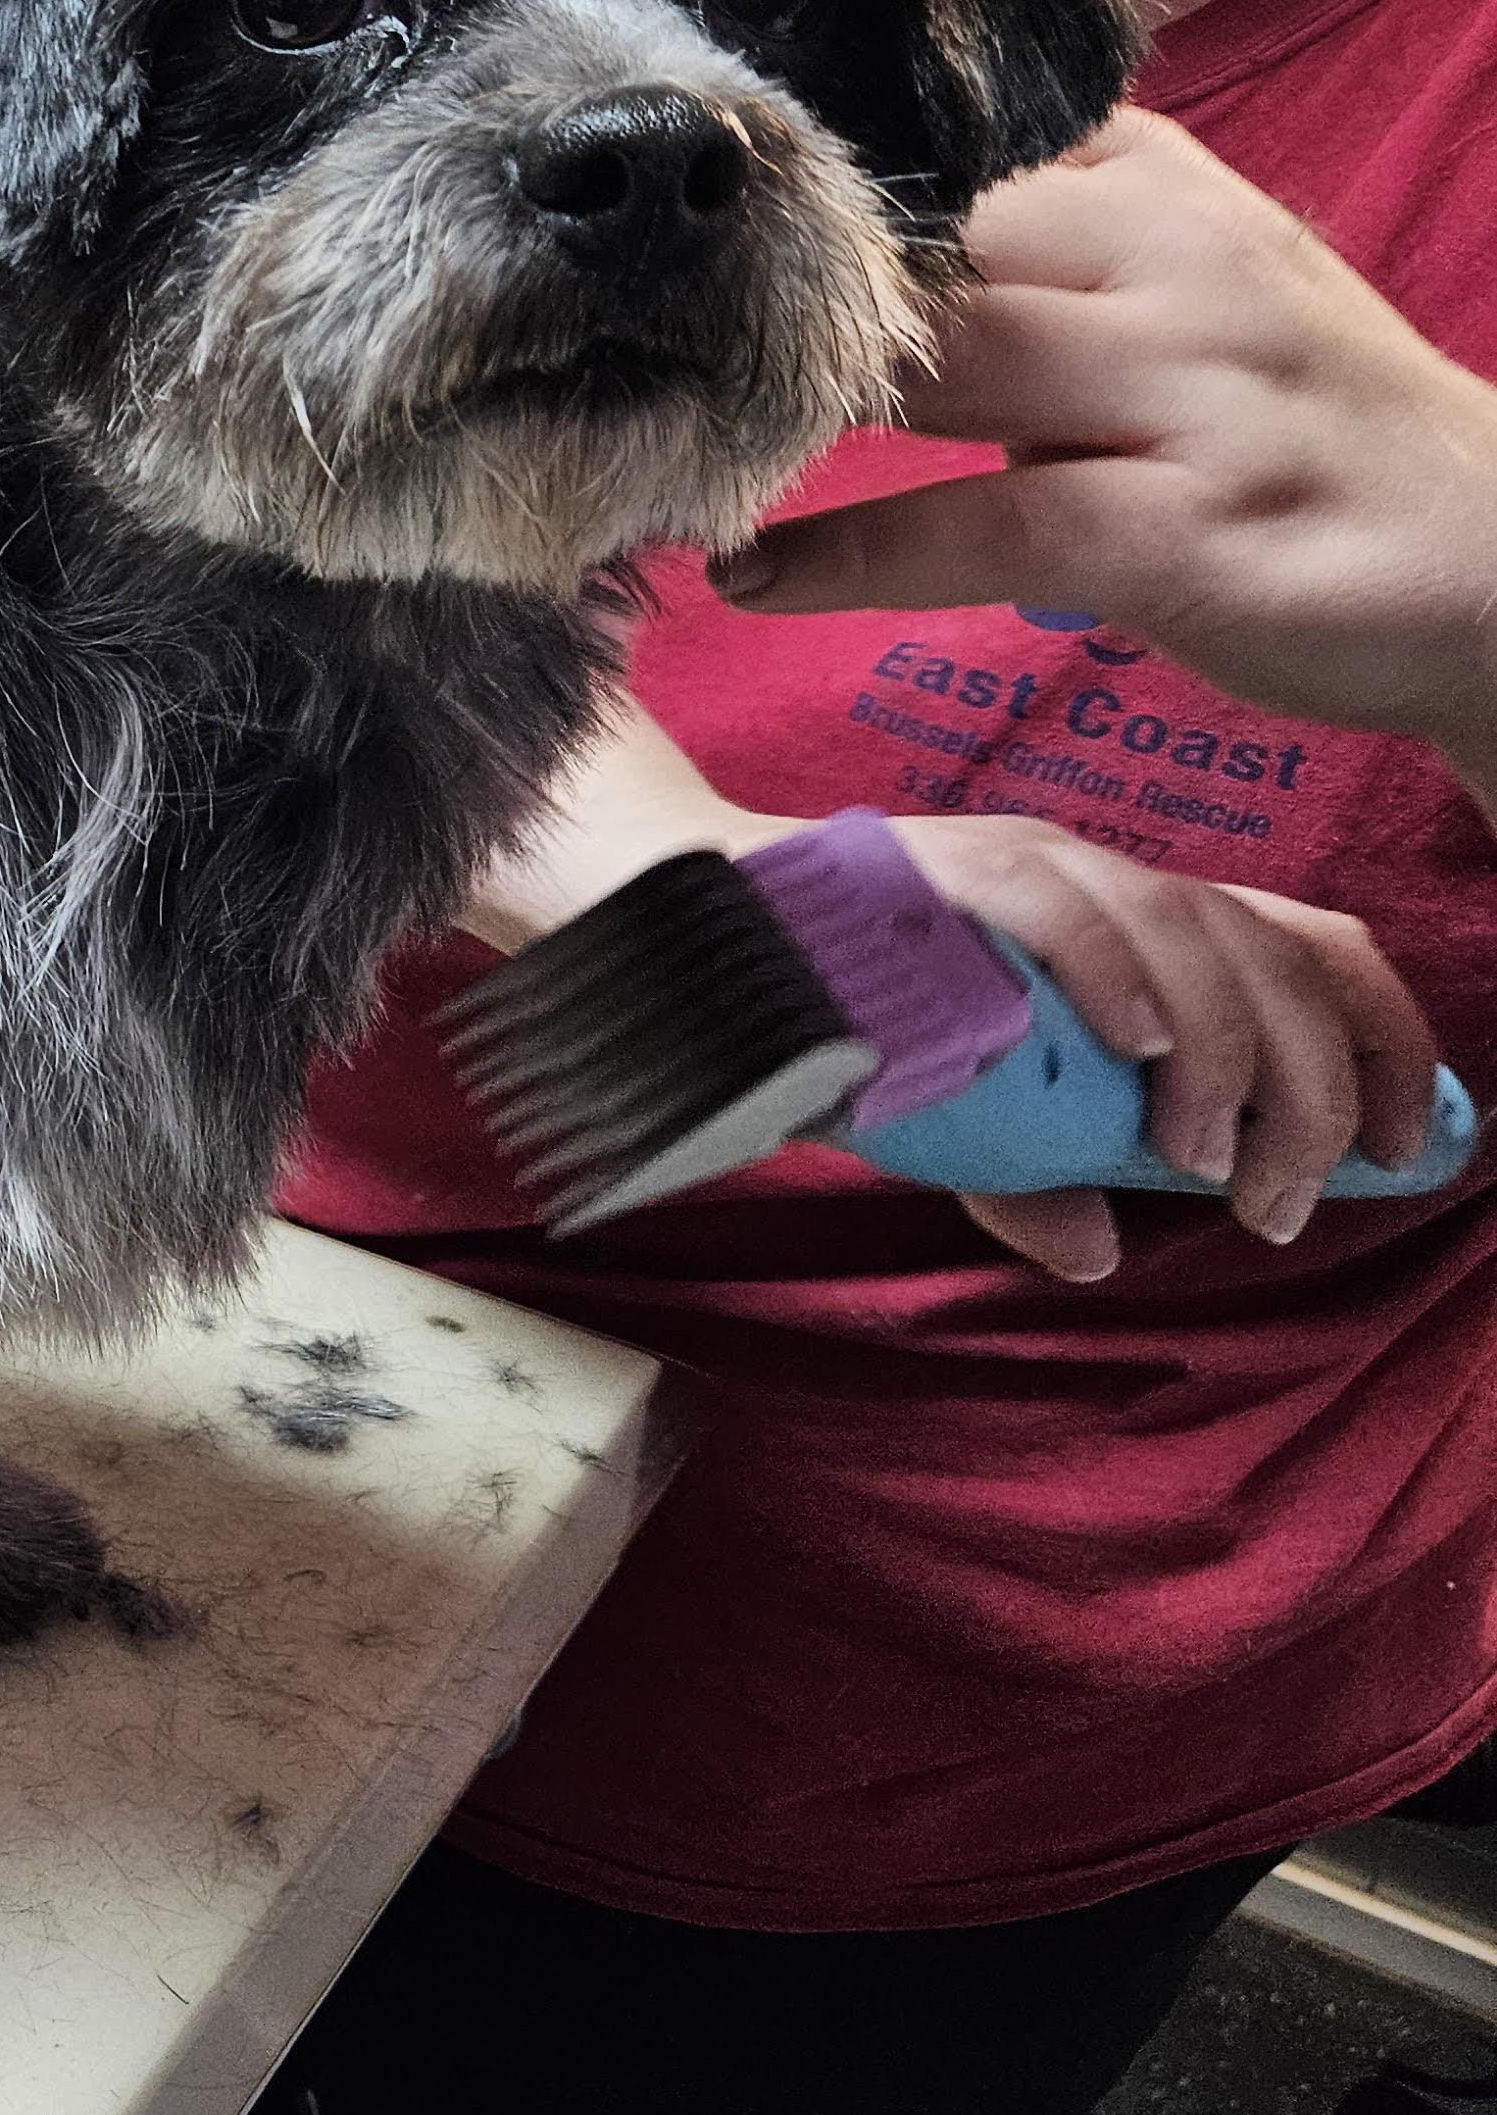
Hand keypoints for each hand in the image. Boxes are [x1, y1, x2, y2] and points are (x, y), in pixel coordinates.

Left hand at [709, 109, 1496, 793]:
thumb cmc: (1292, 425)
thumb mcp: (1176, 283)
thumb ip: (1036, 234)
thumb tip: (837, 221)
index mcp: (1157, 182)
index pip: (959, 128)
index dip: (809, 158)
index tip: (673, 195)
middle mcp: (1176, 255)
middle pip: (929, 232)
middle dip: (772, 286)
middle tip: (629, 341)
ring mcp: (1191, 386)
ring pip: (947, 355)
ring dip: (788, 409)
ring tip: (666, 447)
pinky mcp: (1190, 522)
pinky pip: (988, 521)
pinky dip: (853, 553)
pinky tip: (753, 572)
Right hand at [879, 812, 1439, 1280]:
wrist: (706, 942)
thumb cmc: (847, 1020)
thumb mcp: (968, 1112)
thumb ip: (1034, 1171)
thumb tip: (1095, 1251)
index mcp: (1134, 919)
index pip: (1309, 945)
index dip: (1386, 1041)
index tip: (1408, 1148)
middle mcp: (1103, 872)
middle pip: (1274, 954)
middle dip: (1314, 1089)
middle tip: (1274, 1201)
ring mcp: (1030, 863)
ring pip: (1190, 930)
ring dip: (1227, 1058)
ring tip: (1198, 1160)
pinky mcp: (953, 866)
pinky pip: (1064, 907)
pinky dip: (1120, 978)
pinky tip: (1139, 1054)